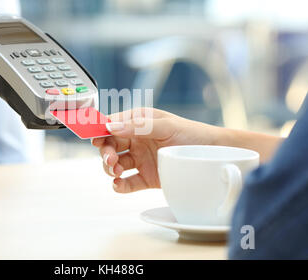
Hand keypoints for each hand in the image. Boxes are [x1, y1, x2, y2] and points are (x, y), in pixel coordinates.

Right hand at [92, 108, 220, 192]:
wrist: (214, 155)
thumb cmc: (192, 134)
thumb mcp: (166, 126)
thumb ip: (139, 126)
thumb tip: (112, 126)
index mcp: (139, 122)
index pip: (112, 125)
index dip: (100, 131)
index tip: (93, 138)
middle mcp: (136, 140)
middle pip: (111, 146)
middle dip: (106, 152)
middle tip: (110, 158)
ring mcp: (140, 159)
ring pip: (116, 164)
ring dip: (110, 168)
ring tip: (116, 171)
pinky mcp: (146, 177)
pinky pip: (128, 182)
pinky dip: (120, 185)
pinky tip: (118, 185)